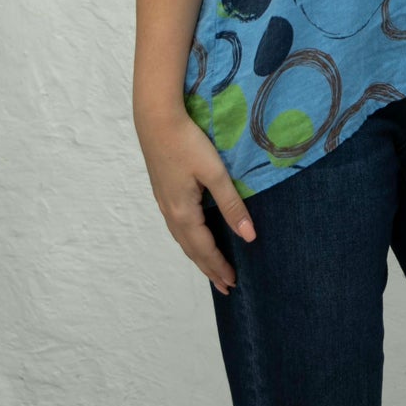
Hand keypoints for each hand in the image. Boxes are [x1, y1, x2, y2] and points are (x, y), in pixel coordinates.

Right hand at [134, 106, 256, 295]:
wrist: (156, 119)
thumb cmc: (187, 142)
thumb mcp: (215, 173)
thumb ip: (232, 204)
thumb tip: (249, 237)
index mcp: (183, 213)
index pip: (204, 249)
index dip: (219, 266)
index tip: (233, 283)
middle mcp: (170, 213)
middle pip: (191, 249)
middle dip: (209, 268)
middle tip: (225, 286)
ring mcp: (163, 202)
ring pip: (182, 239)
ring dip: (198, 255)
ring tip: (211, 268)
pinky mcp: (163, 191)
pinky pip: (177, 227)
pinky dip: (189, 240)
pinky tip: (193, 236)